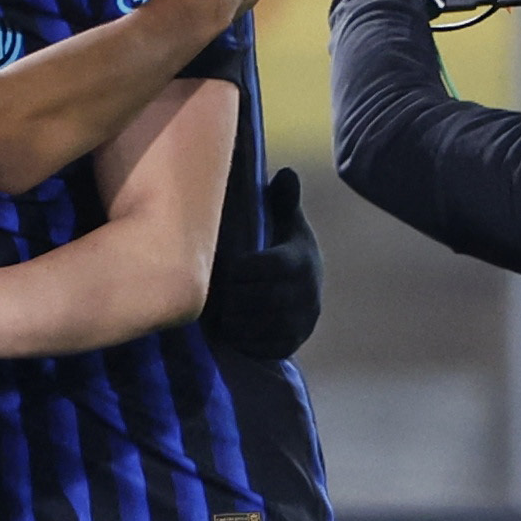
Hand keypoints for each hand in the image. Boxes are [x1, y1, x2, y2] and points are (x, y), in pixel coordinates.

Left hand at [200, 168, 321, 360]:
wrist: (298, 288)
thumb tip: (287, 173)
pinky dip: (245, 341)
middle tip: (212, 293)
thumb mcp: (283, 221)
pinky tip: (229, 330)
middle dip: (235, 297)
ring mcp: (302, 322)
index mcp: (302, 261)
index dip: (245, 269)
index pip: (273, 267)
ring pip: (265, 326)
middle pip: (266, 299)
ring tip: (217, 312)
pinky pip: (268, 347)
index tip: (226, 267)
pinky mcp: (292, 343)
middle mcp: (308, 295)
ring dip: (236, 321)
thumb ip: (281, 201)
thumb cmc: (279, 245)